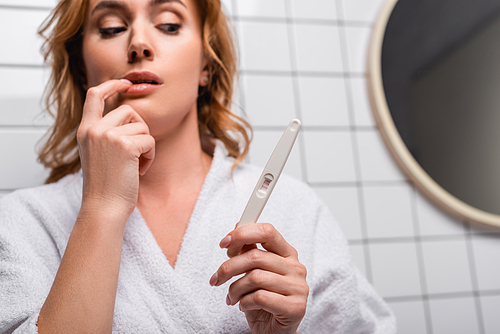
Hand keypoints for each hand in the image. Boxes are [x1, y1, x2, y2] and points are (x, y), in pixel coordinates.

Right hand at [77, 79, 154, 218]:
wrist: (104, 208)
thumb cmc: (106, 186)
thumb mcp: (100, 153)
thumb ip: (108, 133)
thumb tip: (130, 115)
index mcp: (85, 130)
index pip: (95, 94)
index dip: (112, 85)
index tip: (125, 83)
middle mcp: (93, 129)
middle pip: (129, 111)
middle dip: (140, 131)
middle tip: (135, 154)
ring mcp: (107, 136)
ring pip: (142, 126)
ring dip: (146, 145)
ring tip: (135, 165)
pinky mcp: (124, 145)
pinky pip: (150, 140)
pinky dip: (150, 156)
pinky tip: (139, 170)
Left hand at [210, 223, 307, 333]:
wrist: (275, 331)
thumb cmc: (264, 300)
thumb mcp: (253, 272)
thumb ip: (247, 251)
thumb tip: (235, 232)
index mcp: (288, 254)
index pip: (267, 232)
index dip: (242, 234)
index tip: (223, 242)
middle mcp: (296, 267)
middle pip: (255, 256)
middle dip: (229, 268)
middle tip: (216, 279)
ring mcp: (298, 288)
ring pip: (255, 278)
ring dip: (235, 289)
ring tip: (231, 297)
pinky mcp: (295, 307)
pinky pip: (260, 297)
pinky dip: (245, 302)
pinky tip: (243, 306)